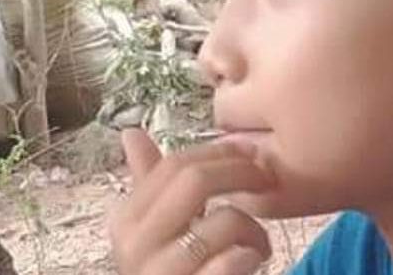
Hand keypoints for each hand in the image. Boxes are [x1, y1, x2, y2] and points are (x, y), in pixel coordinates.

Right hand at [108, 128, 275, 274]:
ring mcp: (161, 273)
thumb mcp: (156, 226)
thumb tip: (130, 133)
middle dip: (240, 174)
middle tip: (266, 179)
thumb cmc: (172, 269)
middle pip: (195, 182)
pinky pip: (233, 261)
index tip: (248, 152)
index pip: (173, 165)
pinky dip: (251, 255)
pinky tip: (252, 261)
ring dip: (254, 227)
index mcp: (126, 219)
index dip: (218, 152)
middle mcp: (135, 245)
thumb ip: (149, 181)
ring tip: (258, 241)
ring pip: (223, 221)